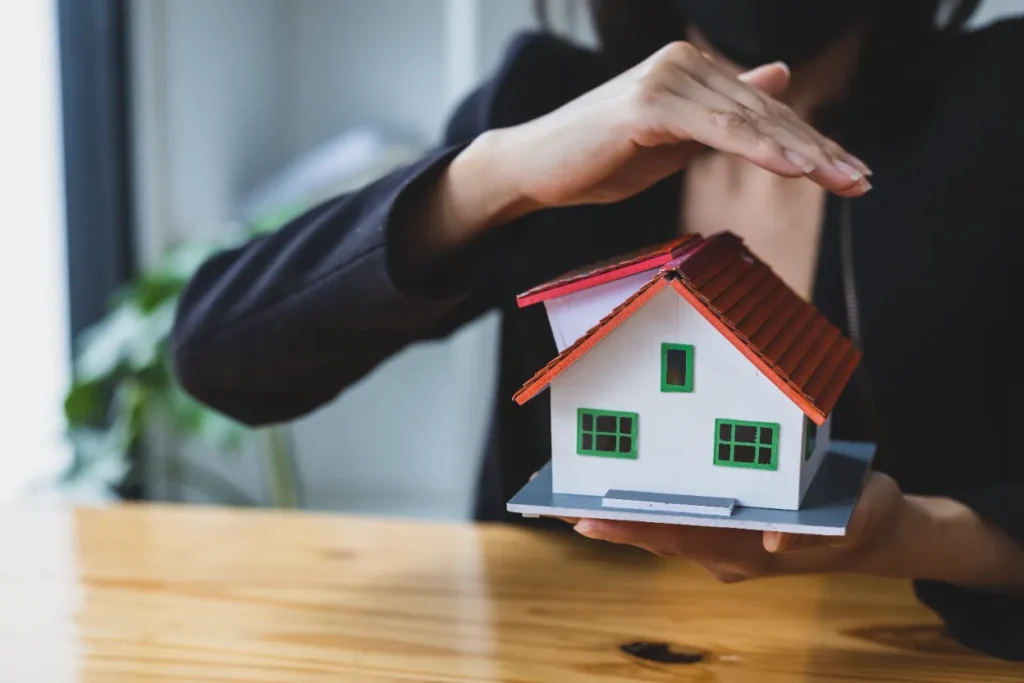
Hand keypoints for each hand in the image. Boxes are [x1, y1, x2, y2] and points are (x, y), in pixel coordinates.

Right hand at [403, 41, 872, 281]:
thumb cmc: (599, 157)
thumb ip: (725, 112)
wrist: (535, 167)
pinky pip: (715, 129)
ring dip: (801, 152)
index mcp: (692, 71)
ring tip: (843, 179)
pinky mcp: (646, 104)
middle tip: (860, 181)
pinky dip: (758, 148)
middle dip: (818, 150)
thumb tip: (777, 76)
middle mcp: (684, 64)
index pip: (763, 110)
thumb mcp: (675, 137)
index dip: (811, 141)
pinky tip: (795, 168)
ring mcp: (665, 79)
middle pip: (765, 112)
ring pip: (748, 120)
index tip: (851, 171)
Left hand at [566, 472, 907, 582]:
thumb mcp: (859, 515)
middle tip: (553, 507)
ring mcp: (724, 546)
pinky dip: (643, 509)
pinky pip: (676, 522)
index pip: (680, 537)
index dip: (633, 527)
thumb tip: (776, 537)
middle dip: (606, 522)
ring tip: (568, 498)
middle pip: (657, 536)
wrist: (876, 532)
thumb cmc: (865, 514)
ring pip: (661, 530)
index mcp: (751, 551)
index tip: (587, 520)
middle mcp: (727, 554)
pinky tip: (615, 493)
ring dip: (617, 516)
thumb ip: (822, 528)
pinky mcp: (725, 534)